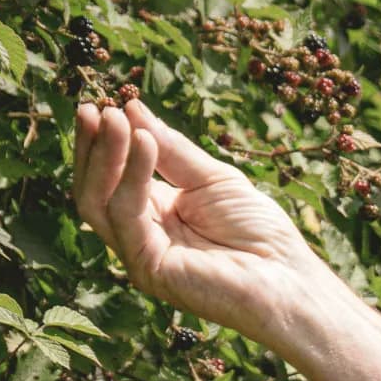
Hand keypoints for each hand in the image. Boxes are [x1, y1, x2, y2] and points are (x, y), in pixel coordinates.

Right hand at [71, 99, 347, 347]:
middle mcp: (140, 235)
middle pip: (95, 189)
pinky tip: (144, 143)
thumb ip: (172, 150)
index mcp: (155, 213)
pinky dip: (132, 176)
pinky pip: (127, 215)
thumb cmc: (260, 232)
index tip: (103, 103)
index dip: (104, 141)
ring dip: (105, 156)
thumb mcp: (215, 178)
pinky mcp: (147, 268)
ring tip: (116, 117)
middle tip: (91, 107)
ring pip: (99, 202)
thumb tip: (133, 109)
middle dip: (93, 147)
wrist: (288, 278)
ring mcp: (139, 254)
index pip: (113, 175)